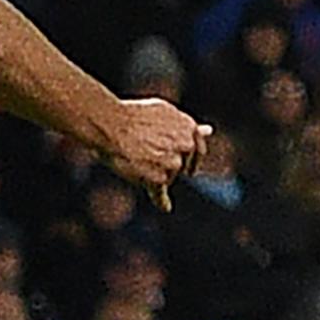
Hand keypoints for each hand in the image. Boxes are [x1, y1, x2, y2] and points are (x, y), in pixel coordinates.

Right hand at [102, 97, 209, 211]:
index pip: (195, 150)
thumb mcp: (162, 112)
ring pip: (167, 177)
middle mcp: (186, 146)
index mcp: (189, 128)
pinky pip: (160, 193)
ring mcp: (173, 163)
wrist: (109, 124)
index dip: (187, 158)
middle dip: (168, 165)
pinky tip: (166, 206)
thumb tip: (209, 131)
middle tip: (145, 157)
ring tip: (132, 161)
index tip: (186, 167)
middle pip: (180, 165)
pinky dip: (161, 200)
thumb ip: (184, 126)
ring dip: (154, 175)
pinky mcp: (158, 178)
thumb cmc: (131, 116)